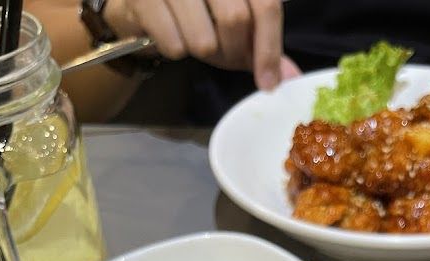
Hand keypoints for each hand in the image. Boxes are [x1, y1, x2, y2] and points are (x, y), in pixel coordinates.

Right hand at [104, 0, 298, 88]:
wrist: (139, 0)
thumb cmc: (192, 9)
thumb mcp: (230, 20)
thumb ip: (261, 43)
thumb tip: (290, 77)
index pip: (266, 5)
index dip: (269, 49)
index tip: (268, 84)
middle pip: (236, 21)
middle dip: (233, 52)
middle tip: (224, 57)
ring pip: (204, 40)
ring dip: (202, 52)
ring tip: (194, 39)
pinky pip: (174, 45)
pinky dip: (175, 50)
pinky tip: (170, 33)